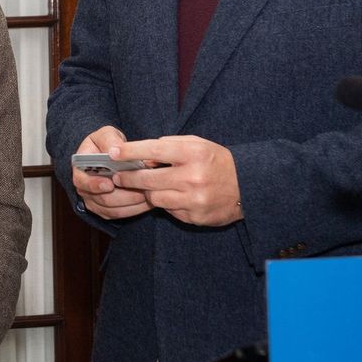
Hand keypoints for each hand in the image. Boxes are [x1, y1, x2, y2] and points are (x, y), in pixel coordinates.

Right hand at [72, 127, 150, 219]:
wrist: (108, 154)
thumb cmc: (105, 144)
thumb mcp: (105, 135)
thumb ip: (109, 140)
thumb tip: (116, 149)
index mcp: (80, 170)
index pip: (82, 182)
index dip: (94, 185)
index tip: (109, 184)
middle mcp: (84, 189)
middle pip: (102, 199)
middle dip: (124, 196)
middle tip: (142, 189)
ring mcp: (94, 202)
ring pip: (113, 210)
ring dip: (132, 204)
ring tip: (149, 194)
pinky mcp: (106, 210)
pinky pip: (120, 215)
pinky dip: (135, 210)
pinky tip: (148, 202)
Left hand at [111, 135, 241, 226]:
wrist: (248, 187)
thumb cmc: (217, 162)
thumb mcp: (198, 145)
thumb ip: (171, 146)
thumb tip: (144, 156)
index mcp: (193, 153)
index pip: (154, 150)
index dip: (131, 151)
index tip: (114, 152)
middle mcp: (192, 177)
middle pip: (148, 178)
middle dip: (129, 177)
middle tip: (118, 177)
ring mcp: (193, 199)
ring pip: (154, 197)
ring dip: (148, 192)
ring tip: (149, 186)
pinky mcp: (194, 216)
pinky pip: (168, 210)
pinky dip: (166, 203)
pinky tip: (172, 196)